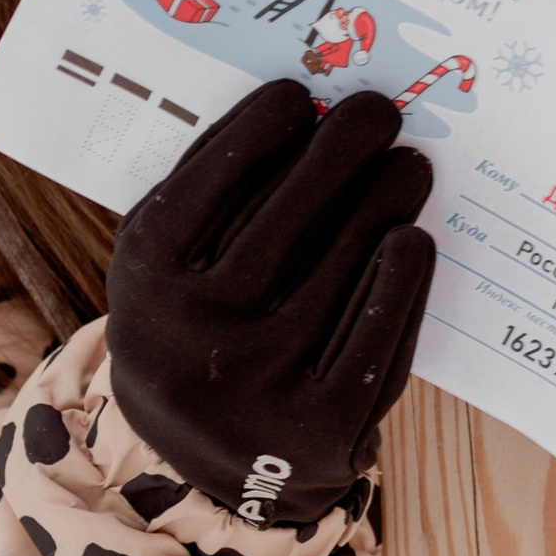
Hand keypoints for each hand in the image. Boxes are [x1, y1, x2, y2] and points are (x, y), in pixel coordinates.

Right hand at [104, 78, 435, 527]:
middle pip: (286, 216)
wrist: (206, 461)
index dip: (258, 130)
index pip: (208, 184)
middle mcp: (198, 332)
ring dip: (385, 200)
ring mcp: (264, 382)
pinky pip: (377, 333)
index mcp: (145, 280)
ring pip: (342, 266)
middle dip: (341, 149)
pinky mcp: (325, 426)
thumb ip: (204, 189)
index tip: (299, 95)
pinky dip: (401, 278)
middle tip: (377, 112)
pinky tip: (411, 237)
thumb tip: (289, 108)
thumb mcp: (165, 262)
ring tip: (407, 165)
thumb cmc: (192, 321)